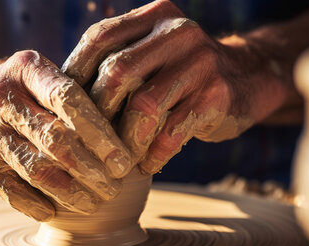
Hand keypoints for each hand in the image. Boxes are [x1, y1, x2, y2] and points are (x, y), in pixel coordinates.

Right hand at [0, 50, 131, 220]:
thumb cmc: (21, 92)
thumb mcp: (41, 76)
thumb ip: (76, 95)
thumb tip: (130, 132)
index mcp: (25, 70)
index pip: (68, 99)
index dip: (100, 133)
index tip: (123, 160)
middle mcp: (1, 99)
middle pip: (55, 140)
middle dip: (91, 169)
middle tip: (114, 187)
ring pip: (38, 171)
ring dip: (72, 192)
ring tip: (95, 202)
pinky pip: (15, 193)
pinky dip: (40, 205)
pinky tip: (59, 210)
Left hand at [63, 0, 289, 173]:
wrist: (249, 78)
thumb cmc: (182, 73)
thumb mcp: (153, 53)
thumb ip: (117, 61)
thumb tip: (59, 96)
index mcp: (155, 17)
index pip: (100, 38)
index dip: (75, 73)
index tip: (63, 106)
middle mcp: (178, 32)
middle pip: (118, 71)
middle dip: (98, 112)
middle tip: (88, 140)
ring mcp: (201, 62)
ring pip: (145, 105)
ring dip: (126, 140)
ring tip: (118, 159)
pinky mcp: (217, 96)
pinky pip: (173, 131)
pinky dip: (154, 154)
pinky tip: (148, 164)